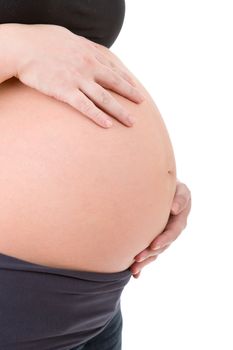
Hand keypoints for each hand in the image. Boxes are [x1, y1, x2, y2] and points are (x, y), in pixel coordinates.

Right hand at [5, 23, 143, 127]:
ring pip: (104, 98)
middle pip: (114, 83)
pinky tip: (108, 125)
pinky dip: (98, 116)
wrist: (22, 47)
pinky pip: (85, 106)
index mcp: (88, 52)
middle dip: (130, 94)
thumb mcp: (67, 37)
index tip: (135, 88)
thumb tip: (89, 49)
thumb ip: (82, 46)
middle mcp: (88, 66)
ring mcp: (78, 79)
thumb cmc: (41, 40)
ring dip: (120, 111)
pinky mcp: (65, 90)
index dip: (126, 79)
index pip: (113, 68)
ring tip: (131, 123)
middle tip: (142, 103)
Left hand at [130, 180, 191, 277]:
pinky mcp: (152, 239)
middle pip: (161, 246)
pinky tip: (134, 274)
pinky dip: (142, 264)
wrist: (160, 188)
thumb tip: (174, 209)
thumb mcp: (181, 190)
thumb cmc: (171, 187)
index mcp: (179, 221)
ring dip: (144, 261)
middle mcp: (170, 231)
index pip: (172, 232)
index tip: (154, 245)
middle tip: (137, 258)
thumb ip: (180, 198)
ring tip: (132, 269)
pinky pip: (148, 252)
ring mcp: (161, 237)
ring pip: (153, 252)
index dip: (164, 239)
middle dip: (150, 253)